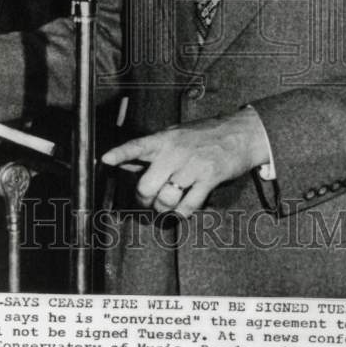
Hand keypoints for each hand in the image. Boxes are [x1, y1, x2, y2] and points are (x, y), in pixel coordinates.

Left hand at [101, 107, 269, 218]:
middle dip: (144, 199)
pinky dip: (181, 213)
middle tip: (147, 200)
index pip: (137, 145)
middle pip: (147, 186)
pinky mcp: (209, 178)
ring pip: (165, 199)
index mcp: (164, 139)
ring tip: (166, 205)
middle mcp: (176, 152)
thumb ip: (151, 150)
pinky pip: (188, 206)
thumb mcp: (175, 135)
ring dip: (163, 208)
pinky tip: (182, 209)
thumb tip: (125, 162)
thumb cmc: (203, 135)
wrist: (240, 133)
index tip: (105, 160)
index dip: (120, 153)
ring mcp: (192, 166)